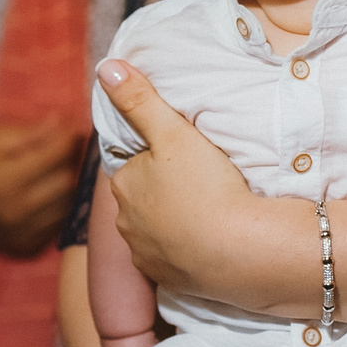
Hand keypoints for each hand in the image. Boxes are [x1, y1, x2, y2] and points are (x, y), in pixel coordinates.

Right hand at [0, 120, 84, 256]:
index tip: (72, 130)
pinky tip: (48, 193)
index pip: (54, 156)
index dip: (69, 140)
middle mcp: (18, 210)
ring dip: (68, 184)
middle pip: (66, 181)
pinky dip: (60, 205)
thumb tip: (61, 123)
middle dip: (71, 162)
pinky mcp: (29, 246)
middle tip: (65, 150)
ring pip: (68, 203)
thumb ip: (29, 133)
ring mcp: (24, 232)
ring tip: (57, 170)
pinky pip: (60, 223)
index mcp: (6, 180)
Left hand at [97, 60, 265, 292]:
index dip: (158, 159)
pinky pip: (173, 260)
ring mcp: (146, 255)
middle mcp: (125, 223)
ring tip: (207, 212)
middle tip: (201, 183)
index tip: (184, 158)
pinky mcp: (169, 280)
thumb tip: (106, 67)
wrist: (241, 250)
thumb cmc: (207, 185)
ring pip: (155, 231)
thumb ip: (139, 99)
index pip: (134, 165)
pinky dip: (185, 251)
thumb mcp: (173, 132)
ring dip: (174, 222)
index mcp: (123, 186)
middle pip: (142, 199)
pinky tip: (208, 242)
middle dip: (163, 191)